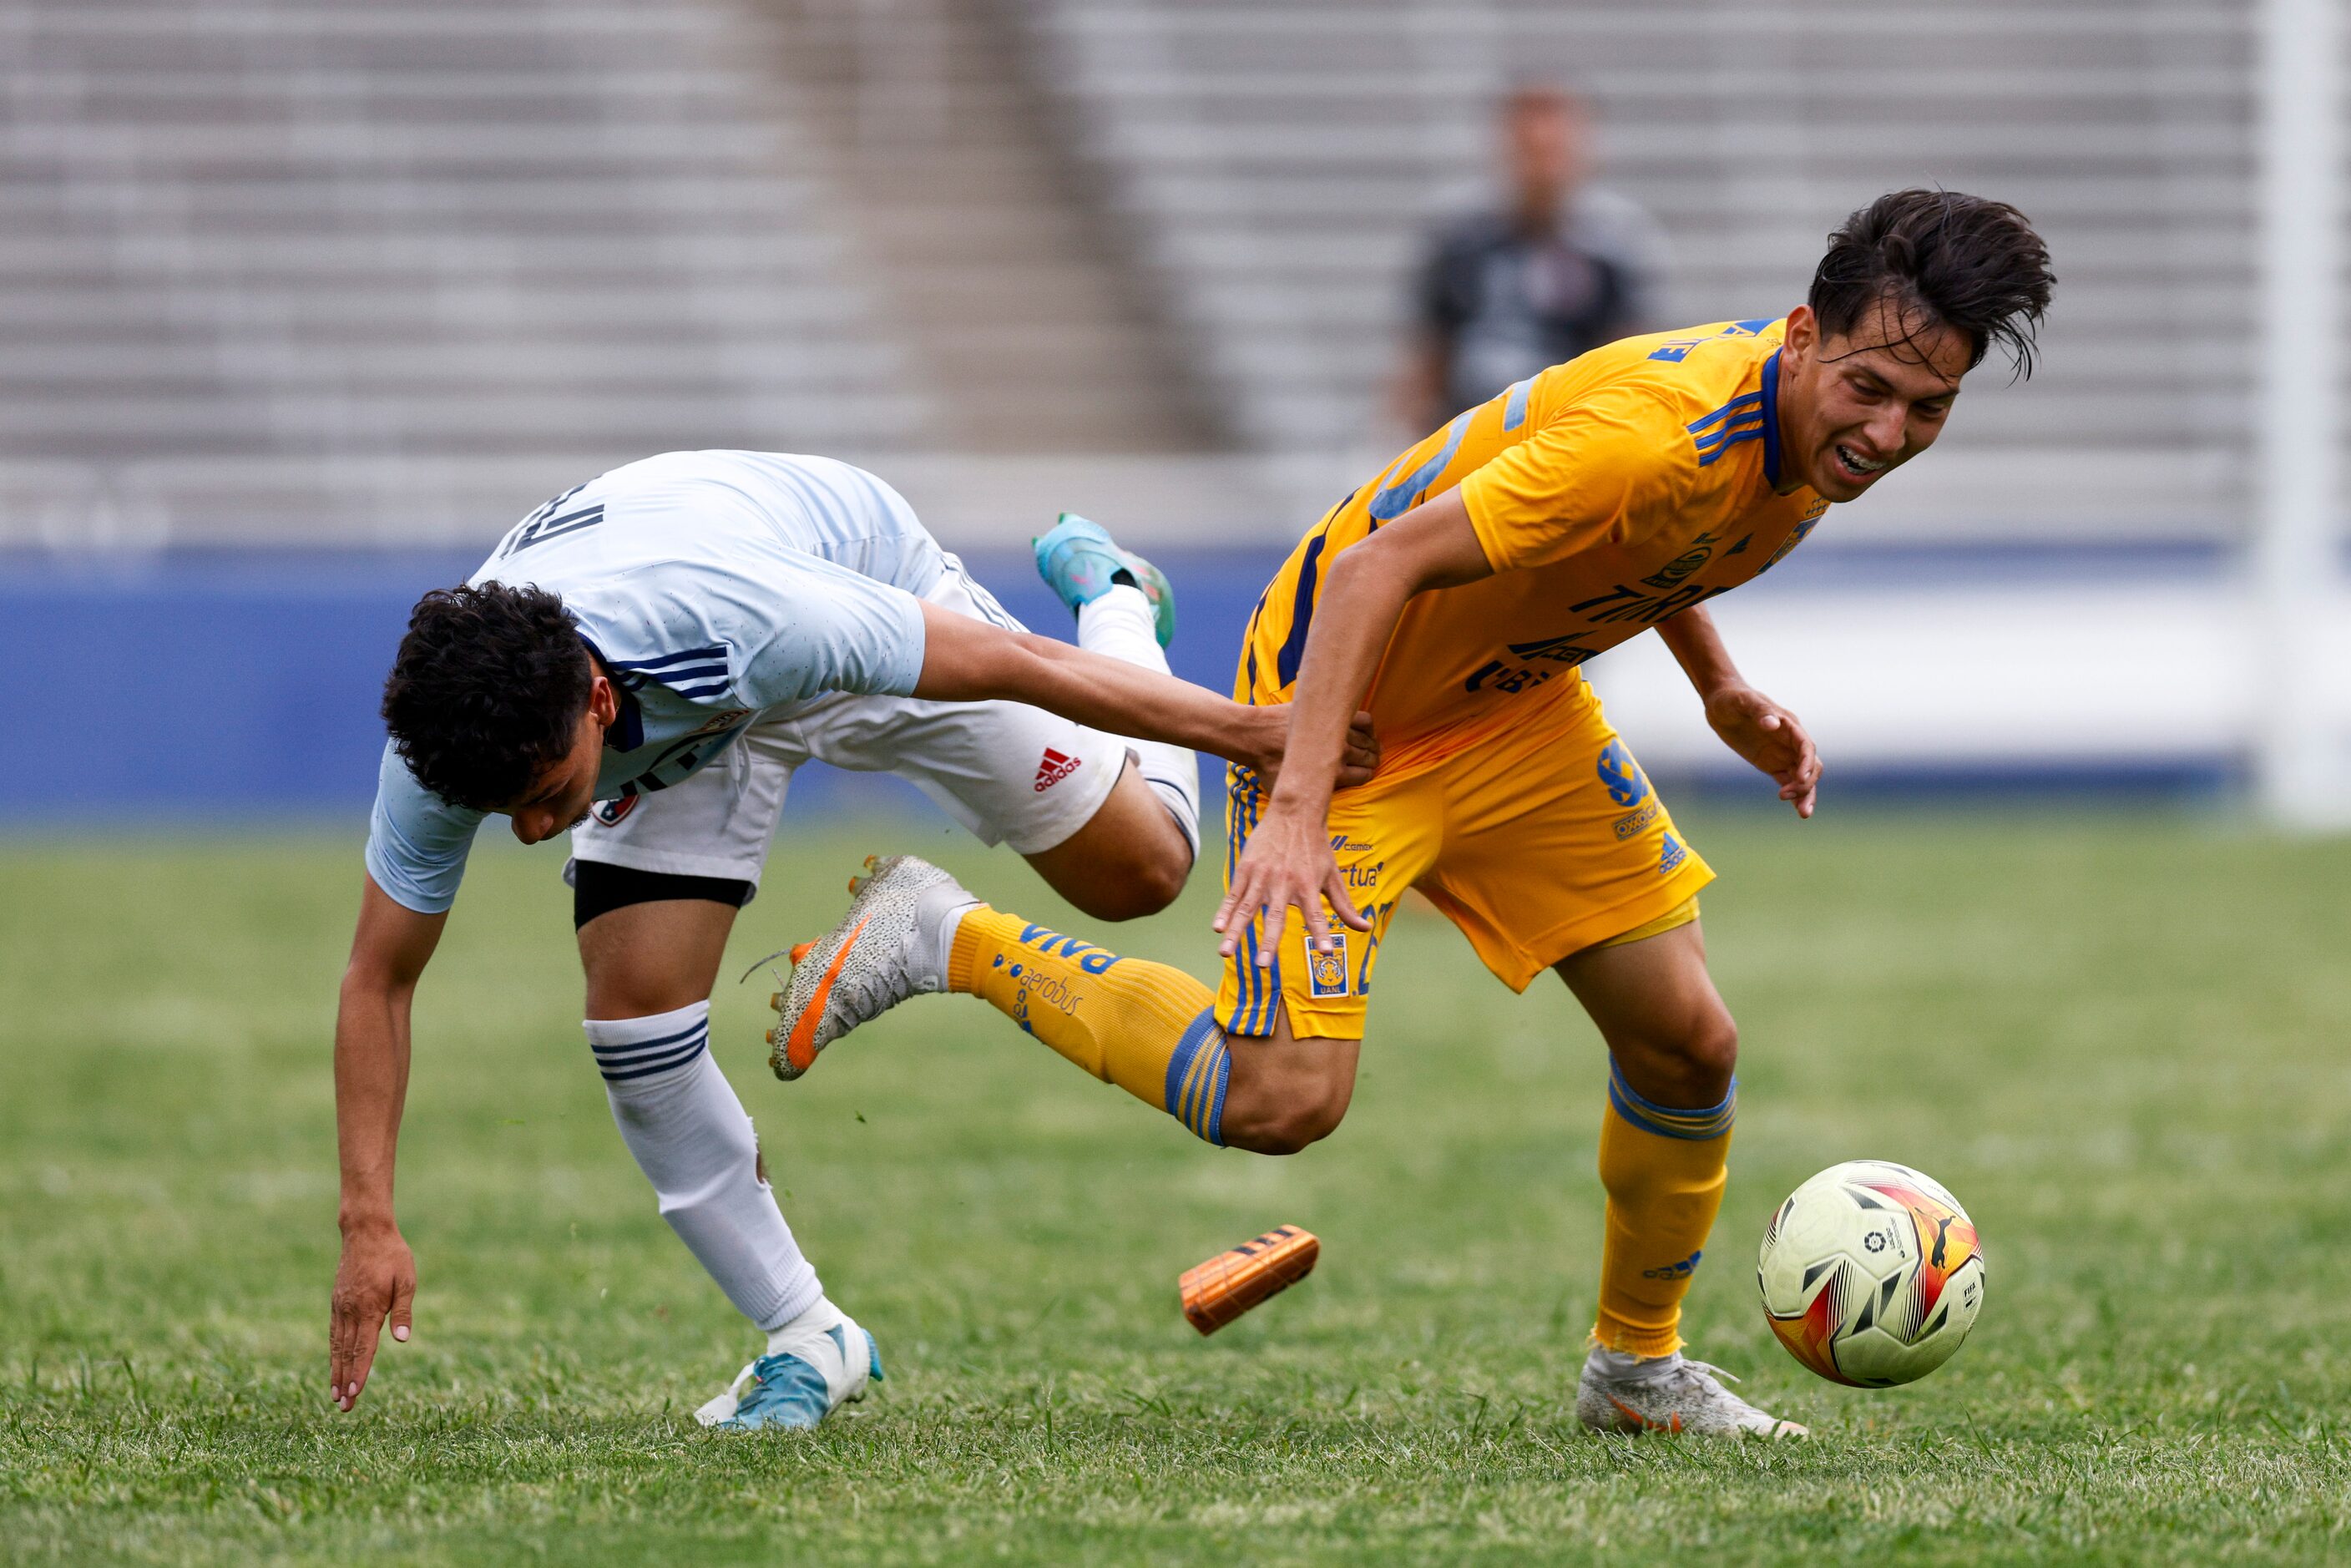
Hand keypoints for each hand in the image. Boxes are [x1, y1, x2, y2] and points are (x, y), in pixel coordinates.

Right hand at [329, 1218, 415, 1410]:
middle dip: (345, 1382)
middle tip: (343, 1407)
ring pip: (337, 1346)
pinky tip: (334, 1364)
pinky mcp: (337, 1303)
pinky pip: (334, 1333)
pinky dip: (333, 1352)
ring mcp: (341, 1307)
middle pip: (347, 1353)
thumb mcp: (407, 1280)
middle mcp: (351, 1312)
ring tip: (335, 1395)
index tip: (355, 1394)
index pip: (364, 1348)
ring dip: (336, 1371)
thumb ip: (404, 1310)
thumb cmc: (393, 1255)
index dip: (360, 1373)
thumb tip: (402, 1339)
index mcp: (370, 1308)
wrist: (366, 1232)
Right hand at [1213, 797, 1372, 963]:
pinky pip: (1234, 895)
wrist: (1295, 812)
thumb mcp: (1334, 875)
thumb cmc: (1317, 847)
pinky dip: (1224, 911)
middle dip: (1268, 941)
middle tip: (1263, 965)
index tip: (1326, 951)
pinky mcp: (1246, 868)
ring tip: (1225, 953)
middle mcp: (1285, 883)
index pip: (1317, 915)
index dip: (1322, 933)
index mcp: (1308, 886)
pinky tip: (1217, 928)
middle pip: (1276, 917)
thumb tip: (1365, 928)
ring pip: (1246, 909)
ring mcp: (1262, 876)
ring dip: (1236, 932)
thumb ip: (1345, 906)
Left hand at [1244, 707, 1379, 794]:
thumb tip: (1307, 816)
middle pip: (1369, 757)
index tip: (1364, 773)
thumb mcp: (1284, 794)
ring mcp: (1337, 732)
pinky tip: (1365, 729)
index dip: (1367, 774)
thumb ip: (1301, 803)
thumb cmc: (1267, 767)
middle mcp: (1340, 753)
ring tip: (1370, 745)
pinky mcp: (1331, 715)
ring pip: (1368, 738)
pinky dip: (1368, 724)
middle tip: (1370, 759)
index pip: (1364, 775)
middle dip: (1372, 759)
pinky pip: (1362, 719)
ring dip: (1373, 742)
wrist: (1255, 735)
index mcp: (1333, 773)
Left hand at [1703, 684, 1821, 817]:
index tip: (1801, 778)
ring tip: (1804, 814)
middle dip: (1807, 783)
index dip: (1807, 763)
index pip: (1806, 746)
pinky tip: (1797, 809)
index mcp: (1789, 725)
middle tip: (1787, 796)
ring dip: (1805, 793)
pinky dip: (1794, 794)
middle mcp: (1790, 741)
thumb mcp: (1743, 701)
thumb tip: (1772, 723)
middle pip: (1810, 765)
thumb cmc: (1733, 698)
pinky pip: (1787, 780)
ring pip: (1802, 777)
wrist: (1721, 703)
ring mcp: (1782, 753)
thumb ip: (1760, 711)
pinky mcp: (1771, 764)